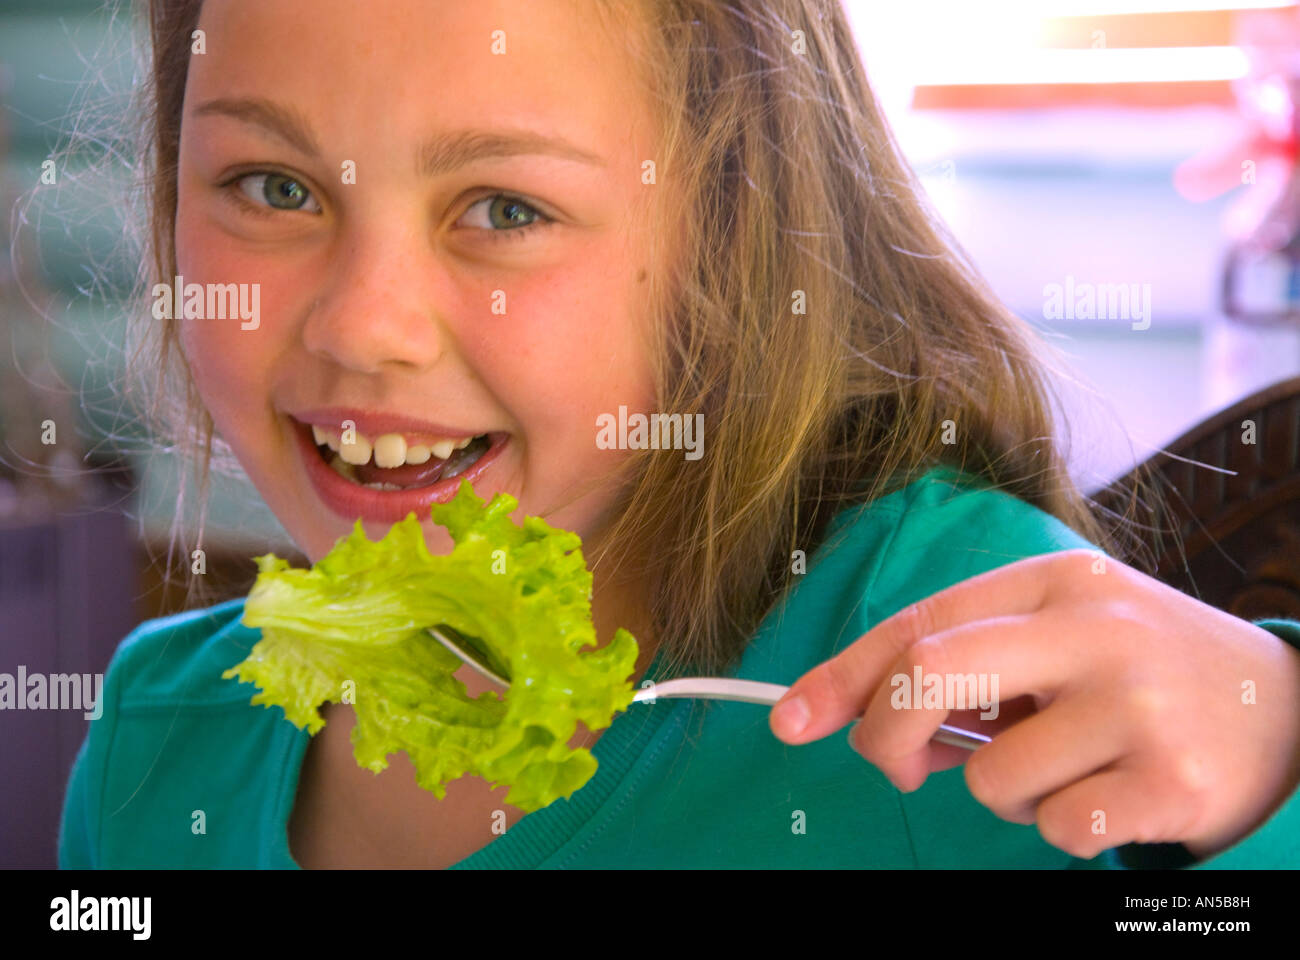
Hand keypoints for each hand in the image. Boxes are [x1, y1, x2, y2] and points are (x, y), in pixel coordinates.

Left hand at [768, 549, 1299, 860]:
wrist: (1293, 711)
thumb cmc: (1147, 673)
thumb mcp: (1067, 637)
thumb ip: (975, 665)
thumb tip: (863, 716)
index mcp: (1057, 581)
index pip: (920, 621)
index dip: (843, 674)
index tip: (789, 718)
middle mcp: (1094, 629)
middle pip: (931, 673)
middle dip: (885, 731)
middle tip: (899, 765)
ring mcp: (1136, 703)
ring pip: (991, 777)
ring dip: (1007, 792)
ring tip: (1071, 766)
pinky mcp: (1171, 780)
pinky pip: (1055, 827)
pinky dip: (1064, 827)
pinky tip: (1114, 796)